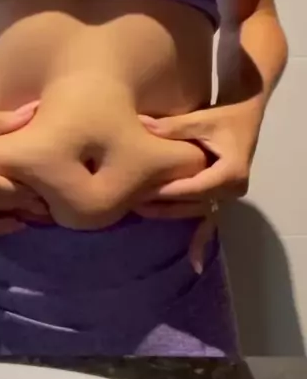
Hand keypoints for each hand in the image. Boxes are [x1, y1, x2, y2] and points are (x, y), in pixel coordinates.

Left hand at [132, 100, 263, 272]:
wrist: (246, 115)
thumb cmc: (225, 116)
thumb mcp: (201, 119)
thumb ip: (172, 127)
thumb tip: (141, 124)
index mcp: (231, 173)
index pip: (194, 187)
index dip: (168, 190)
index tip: (142, 191)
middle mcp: (232, 190)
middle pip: (192, 202)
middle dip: (163, 203)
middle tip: (132, 202)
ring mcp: (228, 196)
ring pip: (195, 211)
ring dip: (170, 213)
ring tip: (139, 211)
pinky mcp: (221, 197)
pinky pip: (210, 221)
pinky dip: (200, 240)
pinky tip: (192, 264)